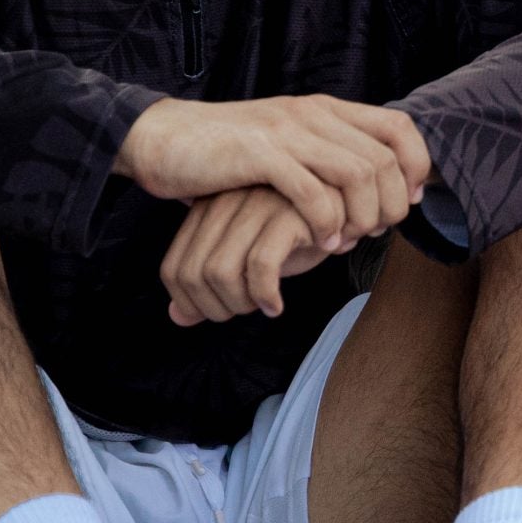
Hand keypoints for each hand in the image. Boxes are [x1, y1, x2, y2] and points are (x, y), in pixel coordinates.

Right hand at [114, 96, 430, 249]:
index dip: (416, 164)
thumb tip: (379, 190)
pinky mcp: (261, 155)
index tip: (411, 201)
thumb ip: (329, 158)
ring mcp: (287, 131)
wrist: (162, 140)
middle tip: (376, 232)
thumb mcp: (289, 147)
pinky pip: (314, 192)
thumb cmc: (229, 155)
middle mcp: (313, 114)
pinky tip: (322, 244)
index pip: (399, 126)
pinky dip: (327, 224)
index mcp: (325, 109)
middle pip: (384, 158)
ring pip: (358, 174)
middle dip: (391, 203)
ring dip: (364, 216)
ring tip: (350, 241)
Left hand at [159, 188, 327, 324]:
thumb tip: (177, 318)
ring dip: (239, 304)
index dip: (190, 304)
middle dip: (215, 309)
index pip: (173, 270)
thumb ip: (208, 283)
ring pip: (221, 272)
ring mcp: (256, 207)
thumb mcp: (246, 258)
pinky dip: (265, 296)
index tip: (219, 313)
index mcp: (207, 210)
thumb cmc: (294, 233)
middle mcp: (225, 204)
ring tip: (261, 307)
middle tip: (244, 313)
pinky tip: (277, 305)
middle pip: (193, 275)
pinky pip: (261, 266)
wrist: (348, 206)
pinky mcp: (287, 214)